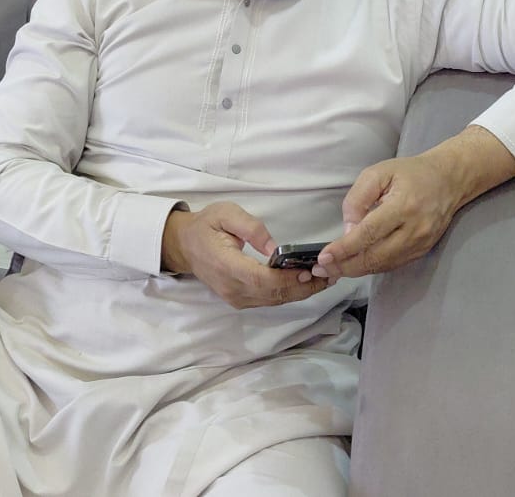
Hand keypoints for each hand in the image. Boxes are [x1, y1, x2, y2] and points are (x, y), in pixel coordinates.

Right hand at [162, 202, 331, 308]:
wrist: (184, 245)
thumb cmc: (206, 225)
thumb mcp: (226, 213)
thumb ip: (250, 227)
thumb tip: (273, 247)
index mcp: (226, 265)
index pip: (260, 279)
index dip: (287, 279)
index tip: (309, 271)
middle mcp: (231, 287)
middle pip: (272, 294)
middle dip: (303, 287)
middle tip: (330, 274)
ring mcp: (235, 297)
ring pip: (274, 301)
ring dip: (300, 292)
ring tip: (324, 279)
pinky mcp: (240, 300)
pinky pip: (269, 301)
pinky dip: (290, 293)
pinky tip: (306, 283)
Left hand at [315, 126, 514, 280]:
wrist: (449, 180)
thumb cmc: (410, 173)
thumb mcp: (378, 173)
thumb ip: (358, 199)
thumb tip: (347, 230)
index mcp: (403, 206)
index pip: (369, 234)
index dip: (344, 248)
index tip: (324, 257)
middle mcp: (414, 230)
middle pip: (375, 256)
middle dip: (345, 265)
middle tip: (321, 269)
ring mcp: (420, 244)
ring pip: (382, 265)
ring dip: (356, 270)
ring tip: (332, 270)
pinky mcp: (422, 251)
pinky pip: (392, 265)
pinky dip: (371, 267)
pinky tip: (355, 265)